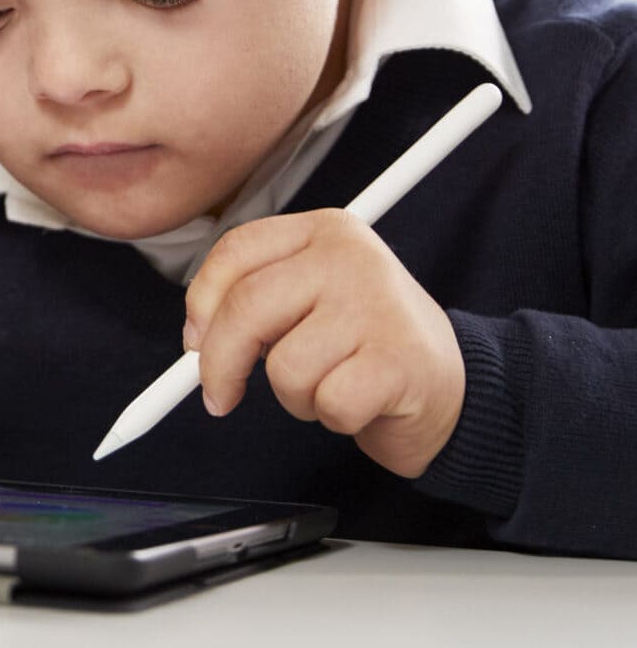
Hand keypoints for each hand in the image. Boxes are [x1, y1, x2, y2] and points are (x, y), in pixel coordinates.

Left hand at [183, 209, 463, 476]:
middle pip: (246, 308)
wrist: (452, 386)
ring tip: (330, 384)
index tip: (195, 342)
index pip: (235, 252)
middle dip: (220, 364)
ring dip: (295, 396)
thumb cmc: (365, 345)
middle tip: (221, 396)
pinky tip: (361, 402)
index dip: (201, 303)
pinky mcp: (398, 359)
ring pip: (284, 367)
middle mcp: (352, 257)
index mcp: (324, 231)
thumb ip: (252, 304)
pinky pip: (327, 403)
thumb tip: (196, 337)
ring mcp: (378, 305)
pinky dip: (334, 416)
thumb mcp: (308, 302)